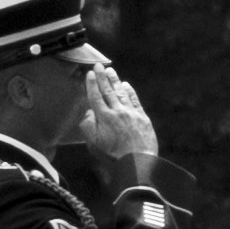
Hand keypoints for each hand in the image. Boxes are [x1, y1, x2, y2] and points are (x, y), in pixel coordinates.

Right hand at [77, 60, 158, 177]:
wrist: (138, 162)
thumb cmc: (113, 156)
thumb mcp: (94, 144)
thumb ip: (88, 126)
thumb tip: (88, 112)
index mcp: (104, 118)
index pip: (95, 97)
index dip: (91, 85)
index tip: (90, 74)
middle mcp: (117, 112)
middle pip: (108, 91)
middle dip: (102, 77)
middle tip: (99, 66)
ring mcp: (131, 113)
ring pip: (121, 93)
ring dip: (115, 81)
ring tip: (110, 71)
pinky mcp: (142, 118)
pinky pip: (134, 100)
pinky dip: (129, 92)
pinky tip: (125, 86)